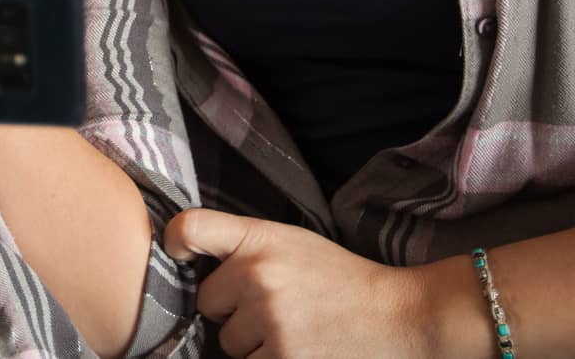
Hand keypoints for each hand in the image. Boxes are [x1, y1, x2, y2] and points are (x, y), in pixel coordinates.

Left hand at [162, 208, 436, 358]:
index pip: (190, 228)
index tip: (178, 254)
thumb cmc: (340, 278)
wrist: (400, 316)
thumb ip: (244, 246)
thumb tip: (185, 255)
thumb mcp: (292, 241)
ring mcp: (268, 320)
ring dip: (252, 343)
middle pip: (208, 303)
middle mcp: (258, 275)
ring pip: (227, 342)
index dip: (174, 242)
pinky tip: (299, 348)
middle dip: (232, 310)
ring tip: (294, 330)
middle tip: (275, 306)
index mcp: (260, 238)